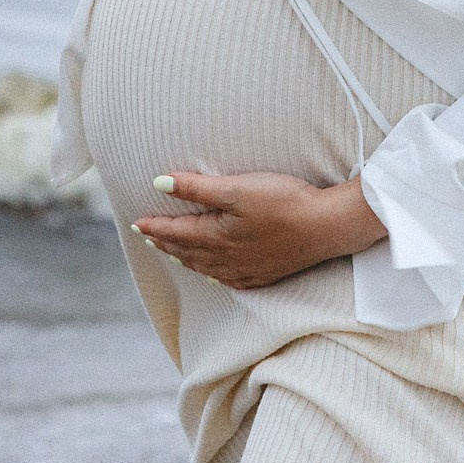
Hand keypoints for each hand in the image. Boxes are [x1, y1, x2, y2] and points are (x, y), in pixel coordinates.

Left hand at [132, 171, 387, 290]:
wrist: (326, 227)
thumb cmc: (282, 202)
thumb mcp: (236, 188)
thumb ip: (196, 187)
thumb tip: (160, 183)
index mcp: (215, 237)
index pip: (176, 231)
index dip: (155, 226)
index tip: (137, 223)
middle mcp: (226, 258)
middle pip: (187, 251)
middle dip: (166, 243)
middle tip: (149, 237)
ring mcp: (246, 269)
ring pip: (205, 267)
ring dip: (186, 258)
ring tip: (173, 253)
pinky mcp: (265, 274)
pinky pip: (228, 279)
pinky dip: (213, 274)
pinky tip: (213, 275)